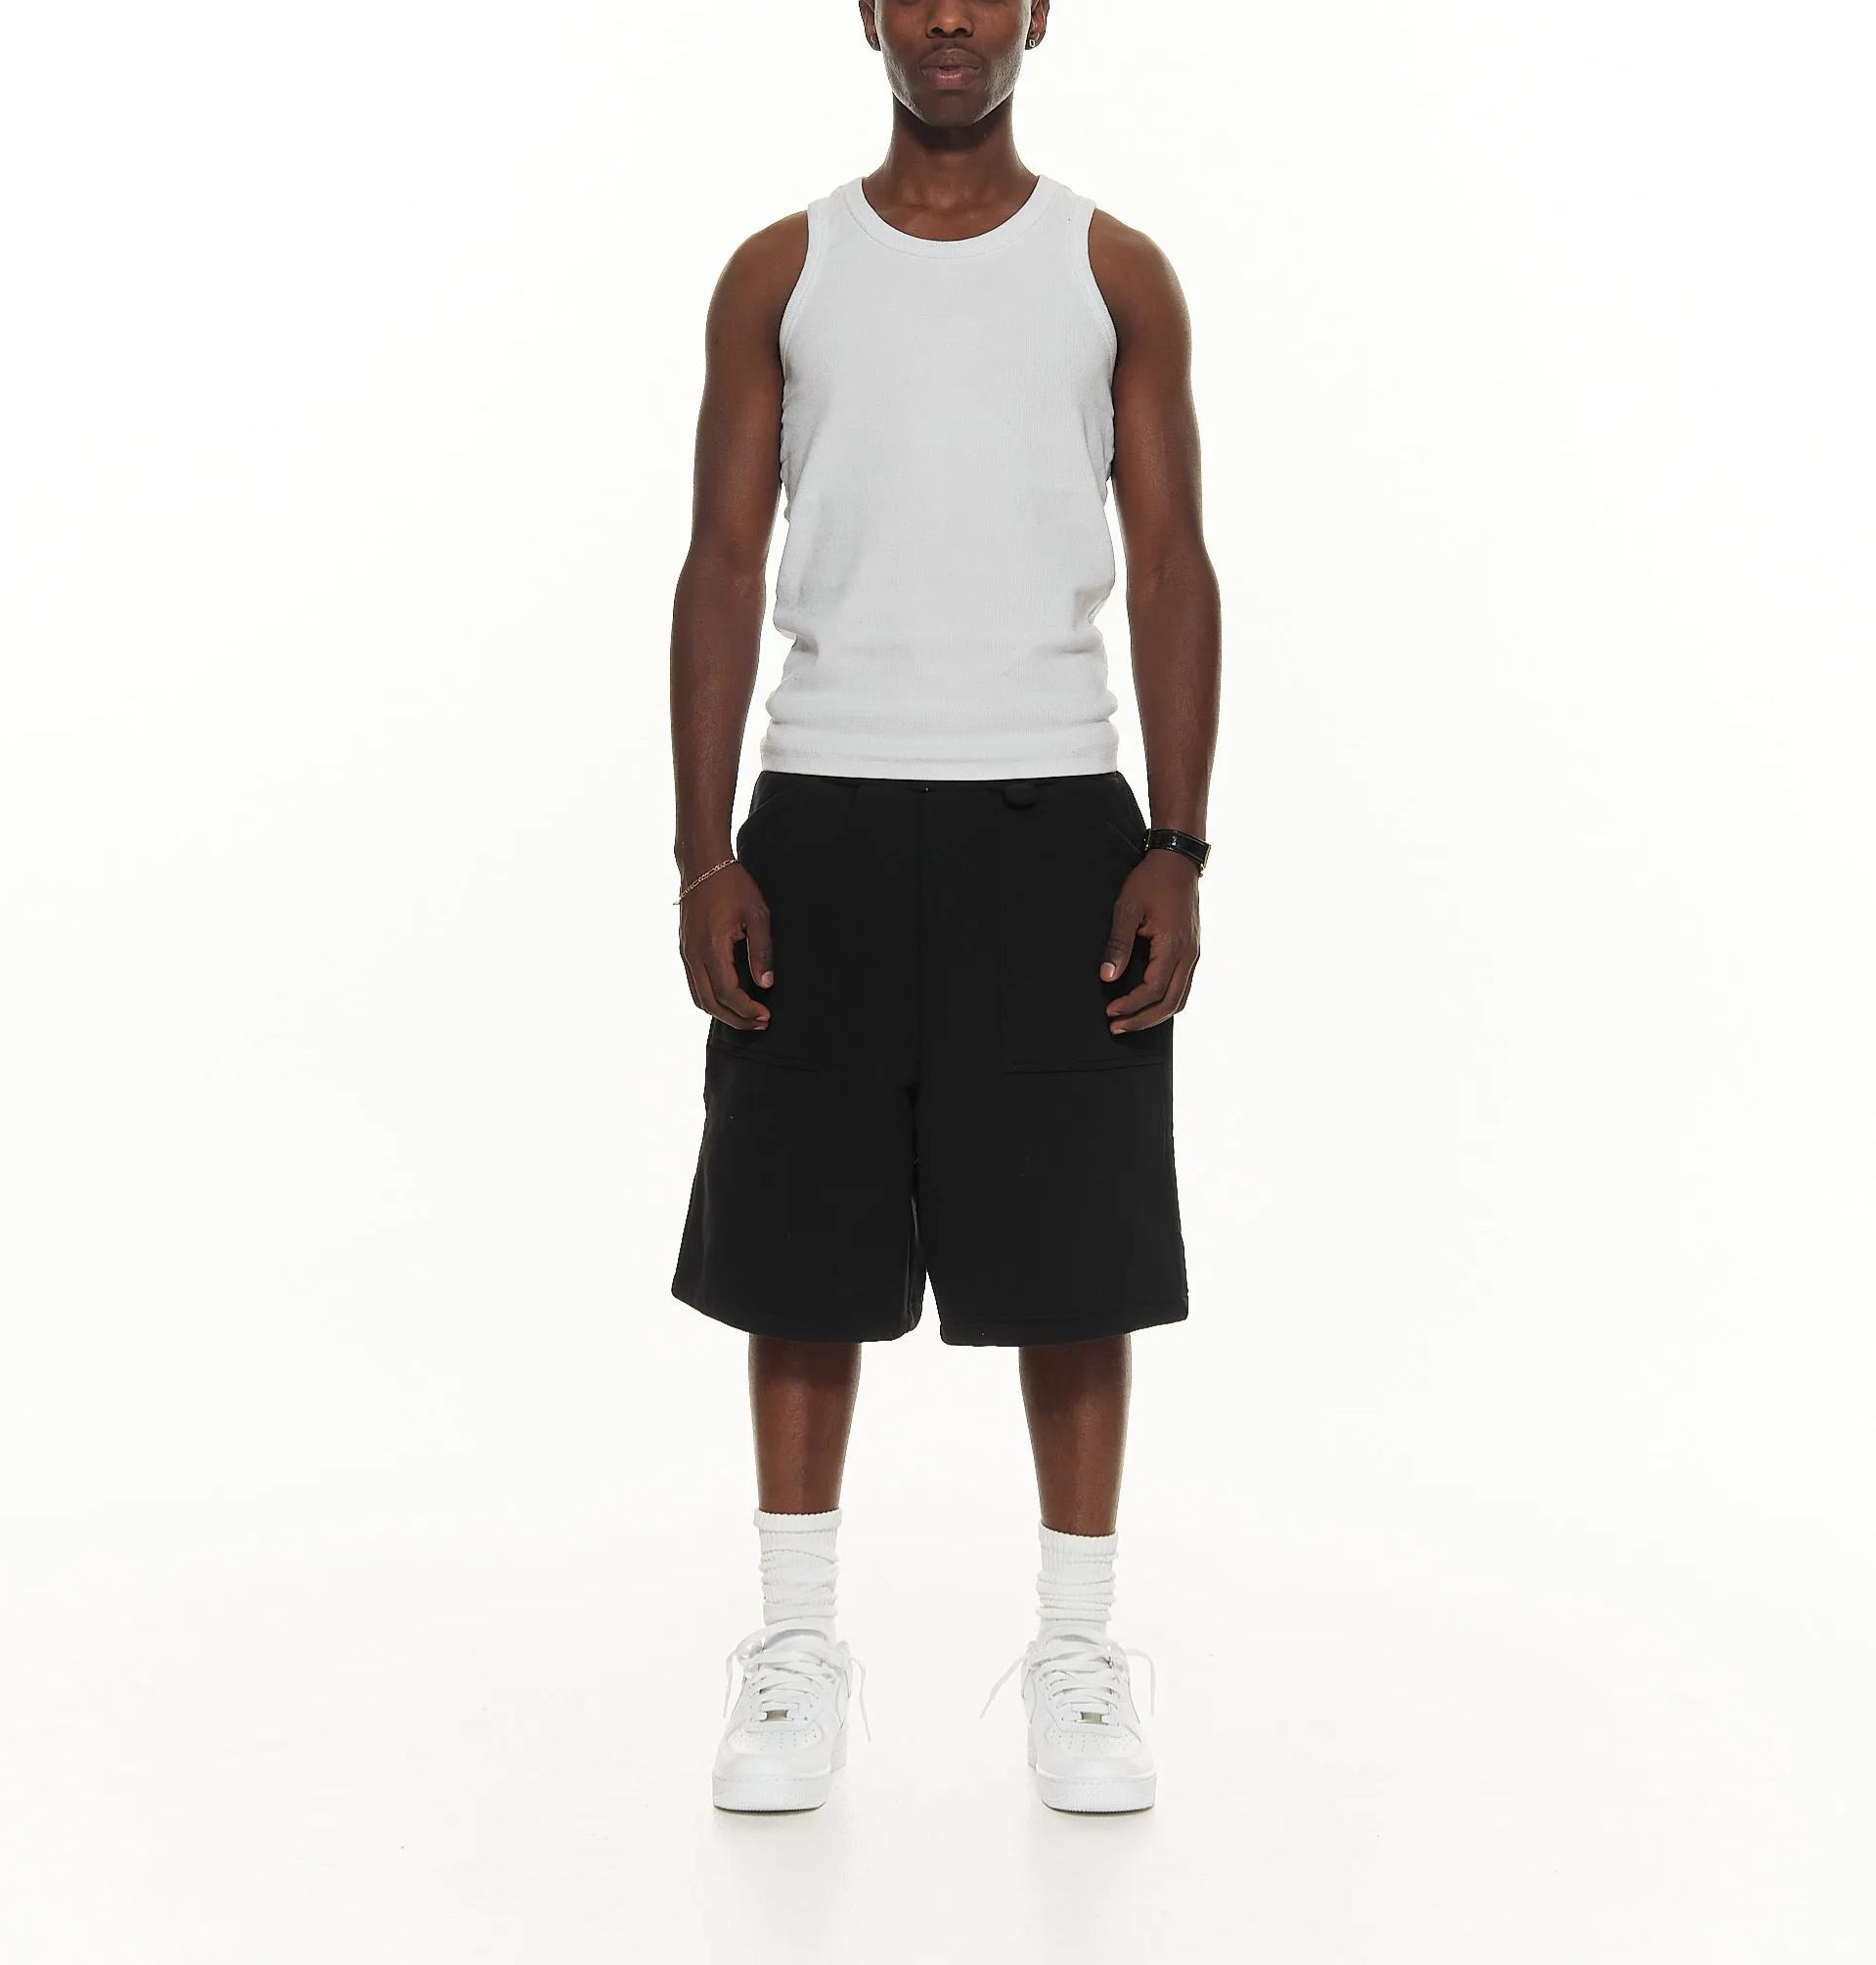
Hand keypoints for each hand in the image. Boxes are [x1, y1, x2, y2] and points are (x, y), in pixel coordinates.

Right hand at [679, 861, 773, 1030]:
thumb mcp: (757, 914)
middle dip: (736, 1018)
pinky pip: (695, 985)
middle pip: (710, 1003)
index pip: (727, 992)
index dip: (747, 1009)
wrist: (702, 865)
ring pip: (699, 998)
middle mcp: (693, 954)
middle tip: (761, 1022)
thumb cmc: (732, 885)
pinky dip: (711, 1000)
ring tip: (747, 1016)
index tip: (766, 1015)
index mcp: (710, 947)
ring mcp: (686, 953)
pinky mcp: (685, 950)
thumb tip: (766, 983)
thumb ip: (762, 950)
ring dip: (722, 1012)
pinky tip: (730, 999)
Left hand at [1099, 851, 1200, 1033]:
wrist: (1177, 861)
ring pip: (1180, 998)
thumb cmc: (1151, 880)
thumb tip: (1107, 976)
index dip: (1131, 1005)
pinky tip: (1148, 1002)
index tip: (1110, 1011)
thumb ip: (1117, 944)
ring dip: (1156, 1014)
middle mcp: (1189, 954)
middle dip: (1143, 1020)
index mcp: (1173, 946)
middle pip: (1170, 1003)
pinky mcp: (1192, 951)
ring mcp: (1194, 954)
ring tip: (1131, 1021)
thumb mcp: (1126, 908)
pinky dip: (1166, 1001)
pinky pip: (1183, 986)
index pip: (1153, 990)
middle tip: (1117, 1028)